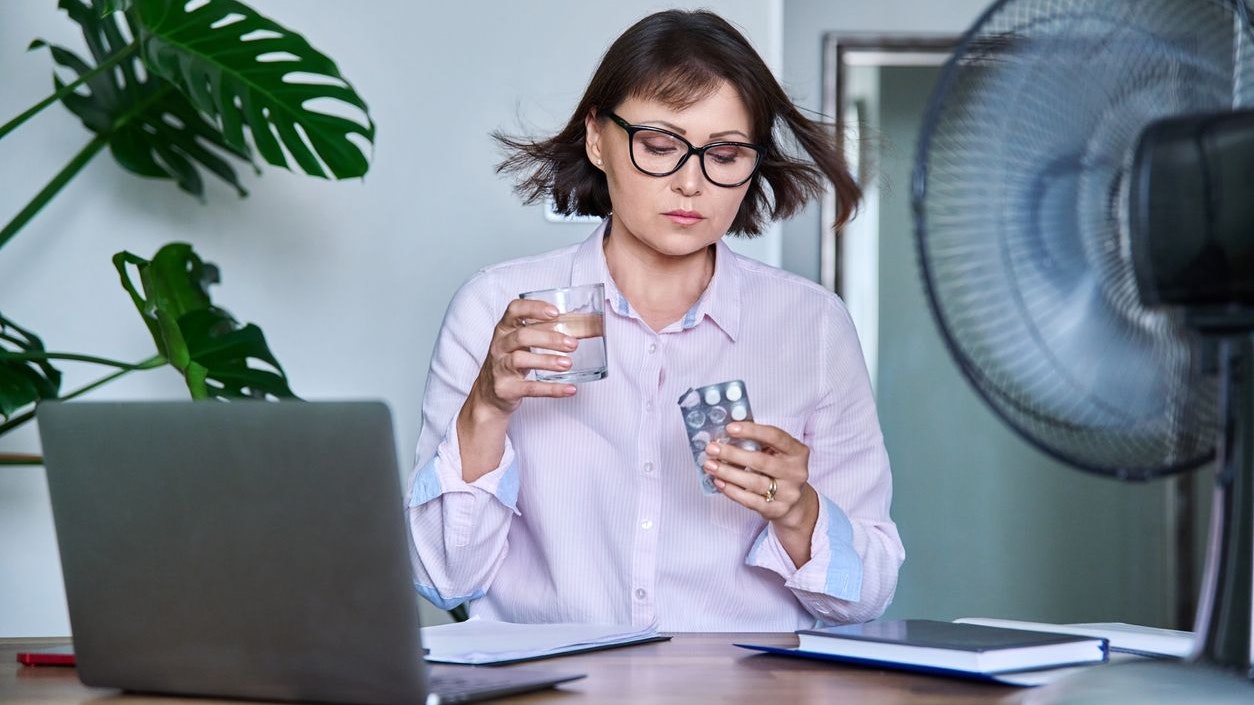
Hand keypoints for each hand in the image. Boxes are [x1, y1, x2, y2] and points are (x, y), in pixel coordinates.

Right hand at [467, 298, 580, 415]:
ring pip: (521, 359)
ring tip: (568, 363)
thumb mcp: (522, 343)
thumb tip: (588, 328)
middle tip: (573, 344)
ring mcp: (500, 367)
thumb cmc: (511, 361)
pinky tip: (569, 389)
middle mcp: (500, 346)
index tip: (555, 312)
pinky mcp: (506, 389)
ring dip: (547, 361)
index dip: (534, 308)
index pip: (514, 310)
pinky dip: (551, 389)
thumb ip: (546, 332)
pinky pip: (529, 388)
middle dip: (549, 338)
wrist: (489, 393)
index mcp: (505, 329)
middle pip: (522, 336)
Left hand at [703, 421, 819, 564]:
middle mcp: (796, 472)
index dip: (752, 431)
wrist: (795, 503)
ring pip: (754, 482)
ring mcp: (788, 493)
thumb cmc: (780, 471)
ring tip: (710, 465)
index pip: (775, 437)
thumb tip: (727, 435)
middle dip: (732, 454)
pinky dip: (732, 490)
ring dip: (728, 473)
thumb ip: (759, 443)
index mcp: (798, 452)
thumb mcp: (777, 453)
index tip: (730, 428)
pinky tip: (719, 482)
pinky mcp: (777, 510)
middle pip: (761, 461)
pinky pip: (750, 500)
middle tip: (712, 448)